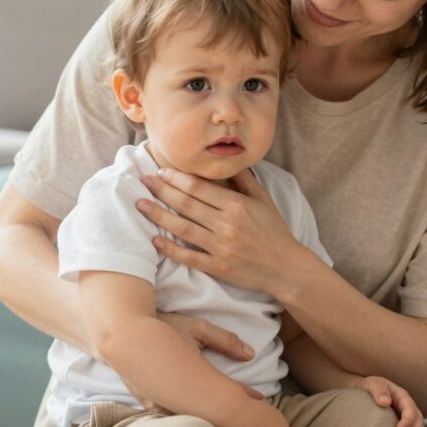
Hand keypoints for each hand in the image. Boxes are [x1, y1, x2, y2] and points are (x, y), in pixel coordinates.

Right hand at [121, 312, 263, 407]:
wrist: (120, 331)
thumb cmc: (161, 325)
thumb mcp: (196, 328)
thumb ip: (225, 341)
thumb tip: (250, 355)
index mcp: (190, 379)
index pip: (224, 393)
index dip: (245, 396)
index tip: (260, 399)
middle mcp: (173, 398)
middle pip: (208, 414)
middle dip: (228, 415)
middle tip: (249, 418)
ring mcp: (158, 405)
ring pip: (189, 419)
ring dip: (207, 418)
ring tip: (228, 420)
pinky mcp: (149, 406)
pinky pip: (173, 416)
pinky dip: (187, 416)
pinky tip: (199, 418)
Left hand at [137, 168, 306, 294]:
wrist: (286, 267)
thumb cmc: (275, 231)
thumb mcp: (264, 200)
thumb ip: (244, 180)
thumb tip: (228, 159)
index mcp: (237, 206)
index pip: (199, 188)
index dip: (177, 178)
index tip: (160, 172)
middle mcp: (227, 225)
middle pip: (186, 204)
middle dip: (162, 191)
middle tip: (143, 182)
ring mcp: (221, 247)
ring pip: (182, 228)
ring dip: (158, 216)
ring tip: (140, 205)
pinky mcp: (218, 267)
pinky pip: (188, 257)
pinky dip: (170, 249)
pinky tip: (154, 240)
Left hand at [355, 376, 424, 426]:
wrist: (363, 393)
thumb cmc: (368, 388)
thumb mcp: (372, 384)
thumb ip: (379, 390)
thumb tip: (385, 402)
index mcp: (402, 397)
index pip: (410, 410)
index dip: (407, 421)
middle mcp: (408, 409)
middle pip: (418, 422)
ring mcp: (407, 419)